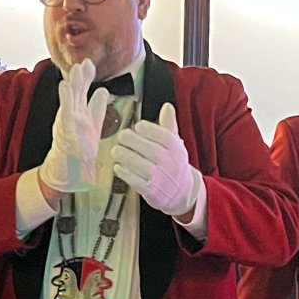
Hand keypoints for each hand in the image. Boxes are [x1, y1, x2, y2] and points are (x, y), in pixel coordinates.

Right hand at [36, 59, 110, 197]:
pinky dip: (65, 100)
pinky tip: (65, 86)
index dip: (87, 78)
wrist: (66, 175)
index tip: (89, 63)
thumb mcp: (91, 128)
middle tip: (85, 61)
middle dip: (81, 77)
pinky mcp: (65, 133)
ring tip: (77, 69)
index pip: (84, 93)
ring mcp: (68, 124)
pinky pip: (66, 113)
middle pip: (78, 93)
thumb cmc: (77, 153)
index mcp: (81, 115)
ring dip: (74, 84)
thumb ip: (96, 109)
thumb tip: (102, 91)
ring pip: (71, 100)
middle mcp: (73, 117)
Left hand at [113, 103, 198, 218]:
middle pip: (142, 145)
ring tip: (117, 151)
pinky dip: (122, 170)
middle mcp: (167, 161)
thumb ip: (169, 125)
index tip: (137, 127)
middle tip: (121, 137)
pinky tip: (119, 166)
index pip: (156, 132)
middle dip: (128, 139)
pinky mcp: (149, 190)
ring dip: (121, 154)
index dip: (143, 128)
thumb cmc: (174, 164)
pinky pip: (131, 178)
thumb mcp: (176, 144)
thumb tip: (167, 106)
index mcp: (174, 147)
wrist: (181, 192)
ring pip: (133, 161)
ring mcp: (158, 176)